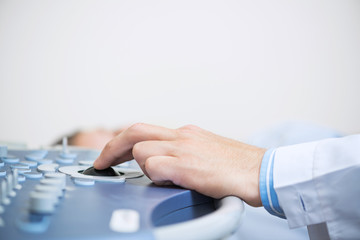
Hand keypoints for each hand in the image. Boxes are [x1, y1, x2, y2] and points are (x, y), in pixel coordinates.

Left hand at [94, 123, 265, 206]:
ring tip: (163, 178)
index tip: (110, 155)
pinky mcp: (188, 167)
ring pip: (141, 150)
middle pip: (134, 131)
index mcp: (186, 133)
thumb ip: (185, 152)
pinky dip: (155, 176)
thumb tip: (166, 163)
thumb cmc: (238, 166)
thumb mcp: (207, 151)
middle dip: (111, 147)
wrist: (263, 171)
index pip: (144, 129)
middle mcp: (182, 136)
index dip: (122, 142)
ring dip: (144, 167)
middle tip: (102, 163)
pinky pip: (155, 167)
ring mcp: (184, 149)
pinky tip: (171, 183)